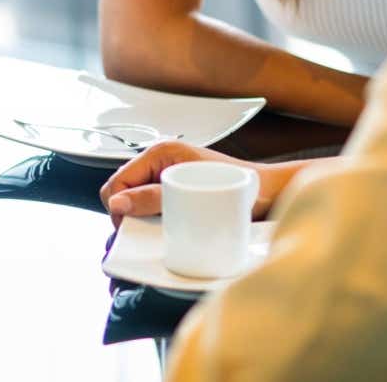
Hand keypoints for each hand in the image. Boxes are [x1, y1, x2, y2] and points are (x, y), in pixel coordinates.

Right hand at [99, 141, 283, 223]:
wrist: (269, 193)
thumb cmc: (241, 187)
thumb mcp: (192, 194)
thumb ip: (151, 197)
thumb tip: (117, 204)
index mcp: (160, 153)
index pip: (117, 181)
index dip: (117, 207)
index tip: (130, 228)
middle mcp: (160, 163)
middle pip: (122, 192)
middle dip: (126, 214)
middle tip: (143, 233)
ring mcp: (168, 178)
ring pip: (135, 202)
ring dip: (140, 220)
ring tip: (155, 234)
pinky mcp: (176, 193)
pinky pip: (151, 208)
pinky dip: (152, 222)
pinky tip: (164, 232)